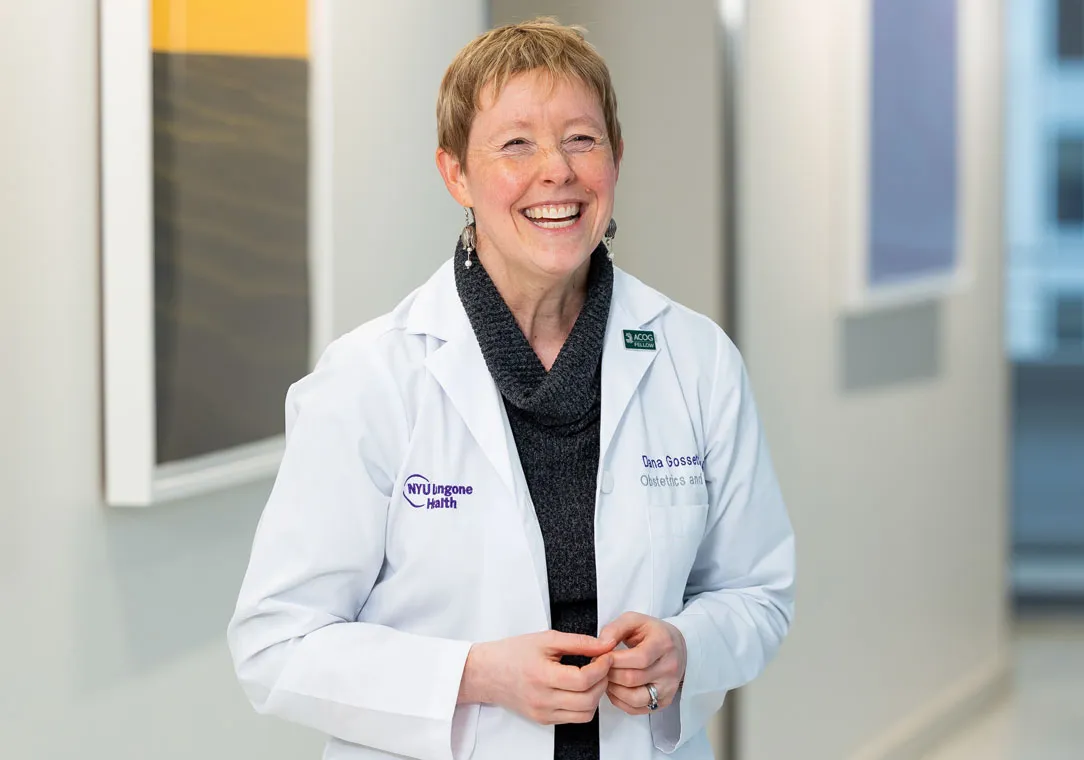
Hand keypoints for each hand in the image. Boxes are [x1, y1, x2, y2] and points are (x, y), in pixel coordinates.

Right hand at [458, 630, 615, 724]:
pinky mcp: (543, 720)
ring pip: (584, 714)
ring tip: (592, 678)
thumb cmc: (511, 653)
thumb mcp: (546, 639)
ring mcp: (543, 713)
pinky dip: (583, 705)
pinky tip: (579, 689)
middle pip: (588, 700)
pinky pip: (573, 718)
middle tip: (603, 666)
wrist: (486, 673)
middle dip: (602, 681)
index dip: (602, 667)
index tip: (606, 656)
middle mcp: (542, 699)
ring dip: (595, 696)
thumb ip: (578, 642)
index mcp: (542, 676)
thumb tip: (603, 645)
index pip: (584, 679)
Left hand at [599, 612, 686, 715]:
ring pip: (634, 698)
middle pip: (633, 679)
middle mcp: (670, 668)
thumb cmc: (651, 633)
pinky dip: (619, 701)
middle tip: (599, 668)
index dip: (615, 660)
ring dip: (613, 689)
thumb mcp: (634, 620)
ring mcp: (668, 688)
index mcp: (664, 644)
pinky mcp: (664, 702)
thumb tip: (600, 645)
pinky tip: (615, 688)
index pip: (639, 658)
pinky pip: (636, 709)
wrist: (675, 646)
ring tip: (606, 678)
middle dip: (610, 674)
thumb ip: (614, 629)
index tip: (600, 657)